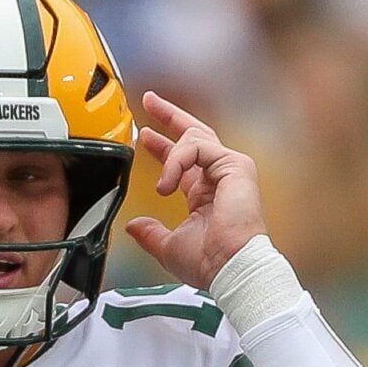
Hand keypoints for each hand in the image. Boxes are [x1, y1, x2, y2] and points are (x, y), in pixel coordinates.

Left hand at [125, 91, 268, 292]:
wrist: (227, 266)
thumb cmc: (207, 261)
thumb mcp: (168, 245)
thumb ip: (150, 233)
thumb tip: (133, 226)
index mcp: (203, 193)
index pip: (181, 159)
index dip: (161, 146)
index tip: (144, 134)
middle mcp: (218, 176)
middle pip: (194, 133)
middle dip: (169, 115)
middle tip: (149, 100)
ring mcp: (229, 168)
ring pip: (193, 138)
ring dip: (169, 153)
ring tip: (163, 184)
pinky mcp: (235, 164)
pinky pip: (198, 148)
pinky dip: (177, 161)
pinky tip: (169, 183)